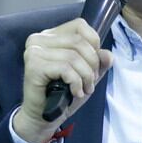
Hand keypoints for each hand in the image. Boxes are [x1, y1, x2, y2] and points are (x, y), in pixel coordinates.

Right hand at [12, 18, 112, 142]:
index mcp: (50, 35)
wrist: (44, 117)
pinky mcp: (34, 66)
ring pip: (74, 56)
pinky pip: (65, 69)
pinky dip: (76, 82)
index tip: (93, 64)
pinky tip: (75, 92)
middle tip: (90, 82)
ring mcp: (34, 51)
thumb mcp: (87, 74)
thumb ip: (98, 61)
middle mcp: (39, 39)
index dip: (94, 44)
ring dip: (86, 76)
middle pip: (79, 41)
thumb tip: (107, 55)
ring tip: (84, 89)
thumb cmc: (63, 93)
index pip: (80, 25)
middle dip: (92, 64)